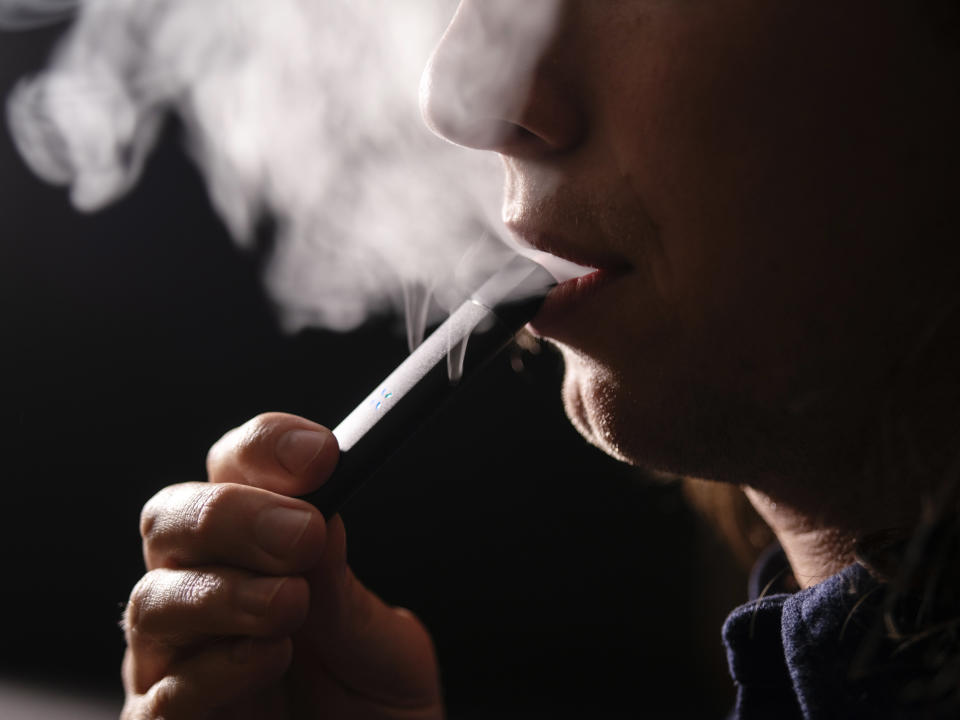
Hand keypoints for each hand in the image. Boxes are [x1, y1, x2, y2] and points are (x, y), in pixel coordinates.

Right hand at [121, 412, 442, 718]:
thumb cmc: (375, 711)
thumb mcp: (380, 645)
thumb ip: (346, 595)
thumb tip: (323, 514)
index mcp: (256, 554)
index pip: (235, 472)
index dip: (267, 450)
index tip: (321, 454)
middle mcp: (204, 594)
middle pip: (172, 518)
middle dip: (234, 513)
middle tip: (304, 533)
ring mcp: (174, 662)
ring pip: (153, 599)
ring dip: (227, 591)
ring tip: (291, 606)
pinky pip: (160, 693)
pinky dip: (214, 669)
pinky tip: (270, 660)